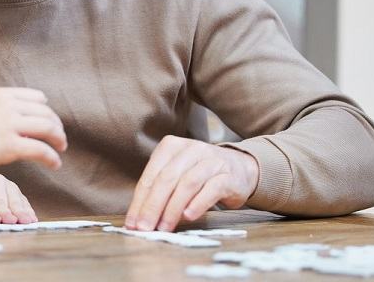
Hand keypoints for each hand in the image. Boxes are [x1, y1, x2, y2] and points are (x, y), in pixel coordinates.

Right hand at [0, 87, 66, 173]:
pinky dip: (52, 157)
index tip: (50, 121)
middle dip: (57, 126)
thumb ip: (1, 110)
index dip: (47, 111)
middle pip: (46, 113)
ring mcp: (10, 125)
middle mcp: (9, 106)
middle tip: (60, 138)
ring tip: (60, 149)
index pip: (37, 98)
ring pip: (48, 129)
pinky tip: (54, 164)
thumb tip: (17, 120)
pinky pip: (41, 150)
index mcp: (2, 95)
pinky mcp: (10, 146)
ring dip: (58, 140)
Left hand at [0, 173, 37, 223]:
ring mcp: (8, 185)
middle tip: (10, 221)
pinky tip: (31, 219)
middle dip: (5, 211)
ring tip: (24, 221)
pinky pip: (24, 201)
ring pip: (15, 199)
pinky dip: (28, 210)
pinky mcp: (18, 192)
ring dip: (20, 211)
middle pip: (1, 199)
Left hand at [125, 135, 258, 231]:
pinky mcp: (228, 175)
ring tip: (164, 227)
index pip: (151, 176)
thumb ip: (160, 192)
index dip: (139, 201)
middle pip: (166, 179)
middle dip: (153, 206)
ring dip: (173, 209)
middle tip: (145, 227)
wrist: (241, 168)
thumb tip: (140, 218)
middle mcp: (190, 149)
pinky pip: (211, 189)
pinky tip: (188, 217)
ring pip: (187, 184)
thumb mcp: (177, 176)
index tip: (132, 223)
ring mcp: (210, 160)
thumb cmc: (201, 175)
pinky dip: (198, 204)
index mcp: (171, 146)